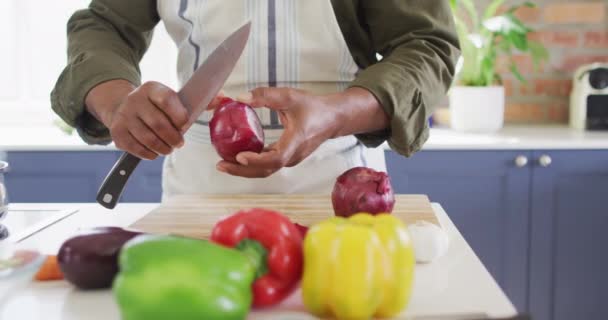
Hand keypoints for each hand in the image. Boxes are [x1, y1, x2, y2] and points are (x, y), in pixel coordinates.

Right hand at [87, 80, 192, 159]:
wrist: (124, 108)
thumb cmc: (153, 108)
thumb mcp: (165, 101)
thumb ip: (177, 111)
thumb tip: (183, 129)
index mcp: (150, 89)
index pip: (166, 100)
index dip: (178, 116)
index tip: (184, 126)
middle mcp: (134, 99)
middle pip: (158, 123)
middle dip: (173, 138)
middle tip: (179, 143)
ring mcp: (123, 115)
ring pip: (148, 139)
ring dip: (163, 148)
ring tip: (168, 149)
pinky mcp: (117, 131)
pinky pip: (136, 148)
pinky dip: (149, 154)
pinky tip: (154, 152)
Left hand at [215, 87, 388, 177]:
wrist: (332, 118)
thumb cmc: (313, 107)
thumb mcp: (290, 96)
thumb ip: (265, 96)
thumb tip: (240, 97)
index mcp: (296, 142)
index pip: (276, 158)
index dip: (257, 160)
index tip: (241, 157)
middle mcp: (293, 155)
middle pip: (265, 170)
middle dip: (241, 170)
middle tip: (220, 165)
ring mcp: (290, 159)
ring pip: (265, 170)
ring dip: (244, 169)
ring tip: (223, 163)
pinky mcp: (287, 157)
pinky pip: (267, 164)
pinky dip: (252, 163)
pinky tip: (237, 156)